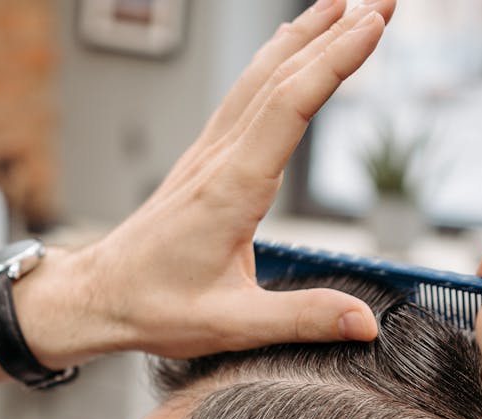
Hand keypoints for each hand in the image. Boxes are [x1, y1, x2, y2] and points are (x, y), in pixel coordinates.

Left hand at [73, 0, 393, 357]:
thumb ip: (301, 318)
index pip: (290, 106)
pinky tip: (288, 44)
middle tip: (384, 0)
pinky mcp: (203, 159)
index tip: (373, 25)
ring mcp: (207, 153)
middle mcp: (218, 158)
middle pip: (281, 77)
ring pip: (259, 77)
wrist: (97, 296)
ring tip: (346, 4)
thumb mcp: (232, 323)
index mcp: (230, 189)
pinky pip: (244, 94)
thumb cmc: (153, 307)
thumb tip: (365, 323)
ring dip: (305, 36)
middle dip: (336, 32)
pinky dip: (275, 60)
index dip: (334, 61)